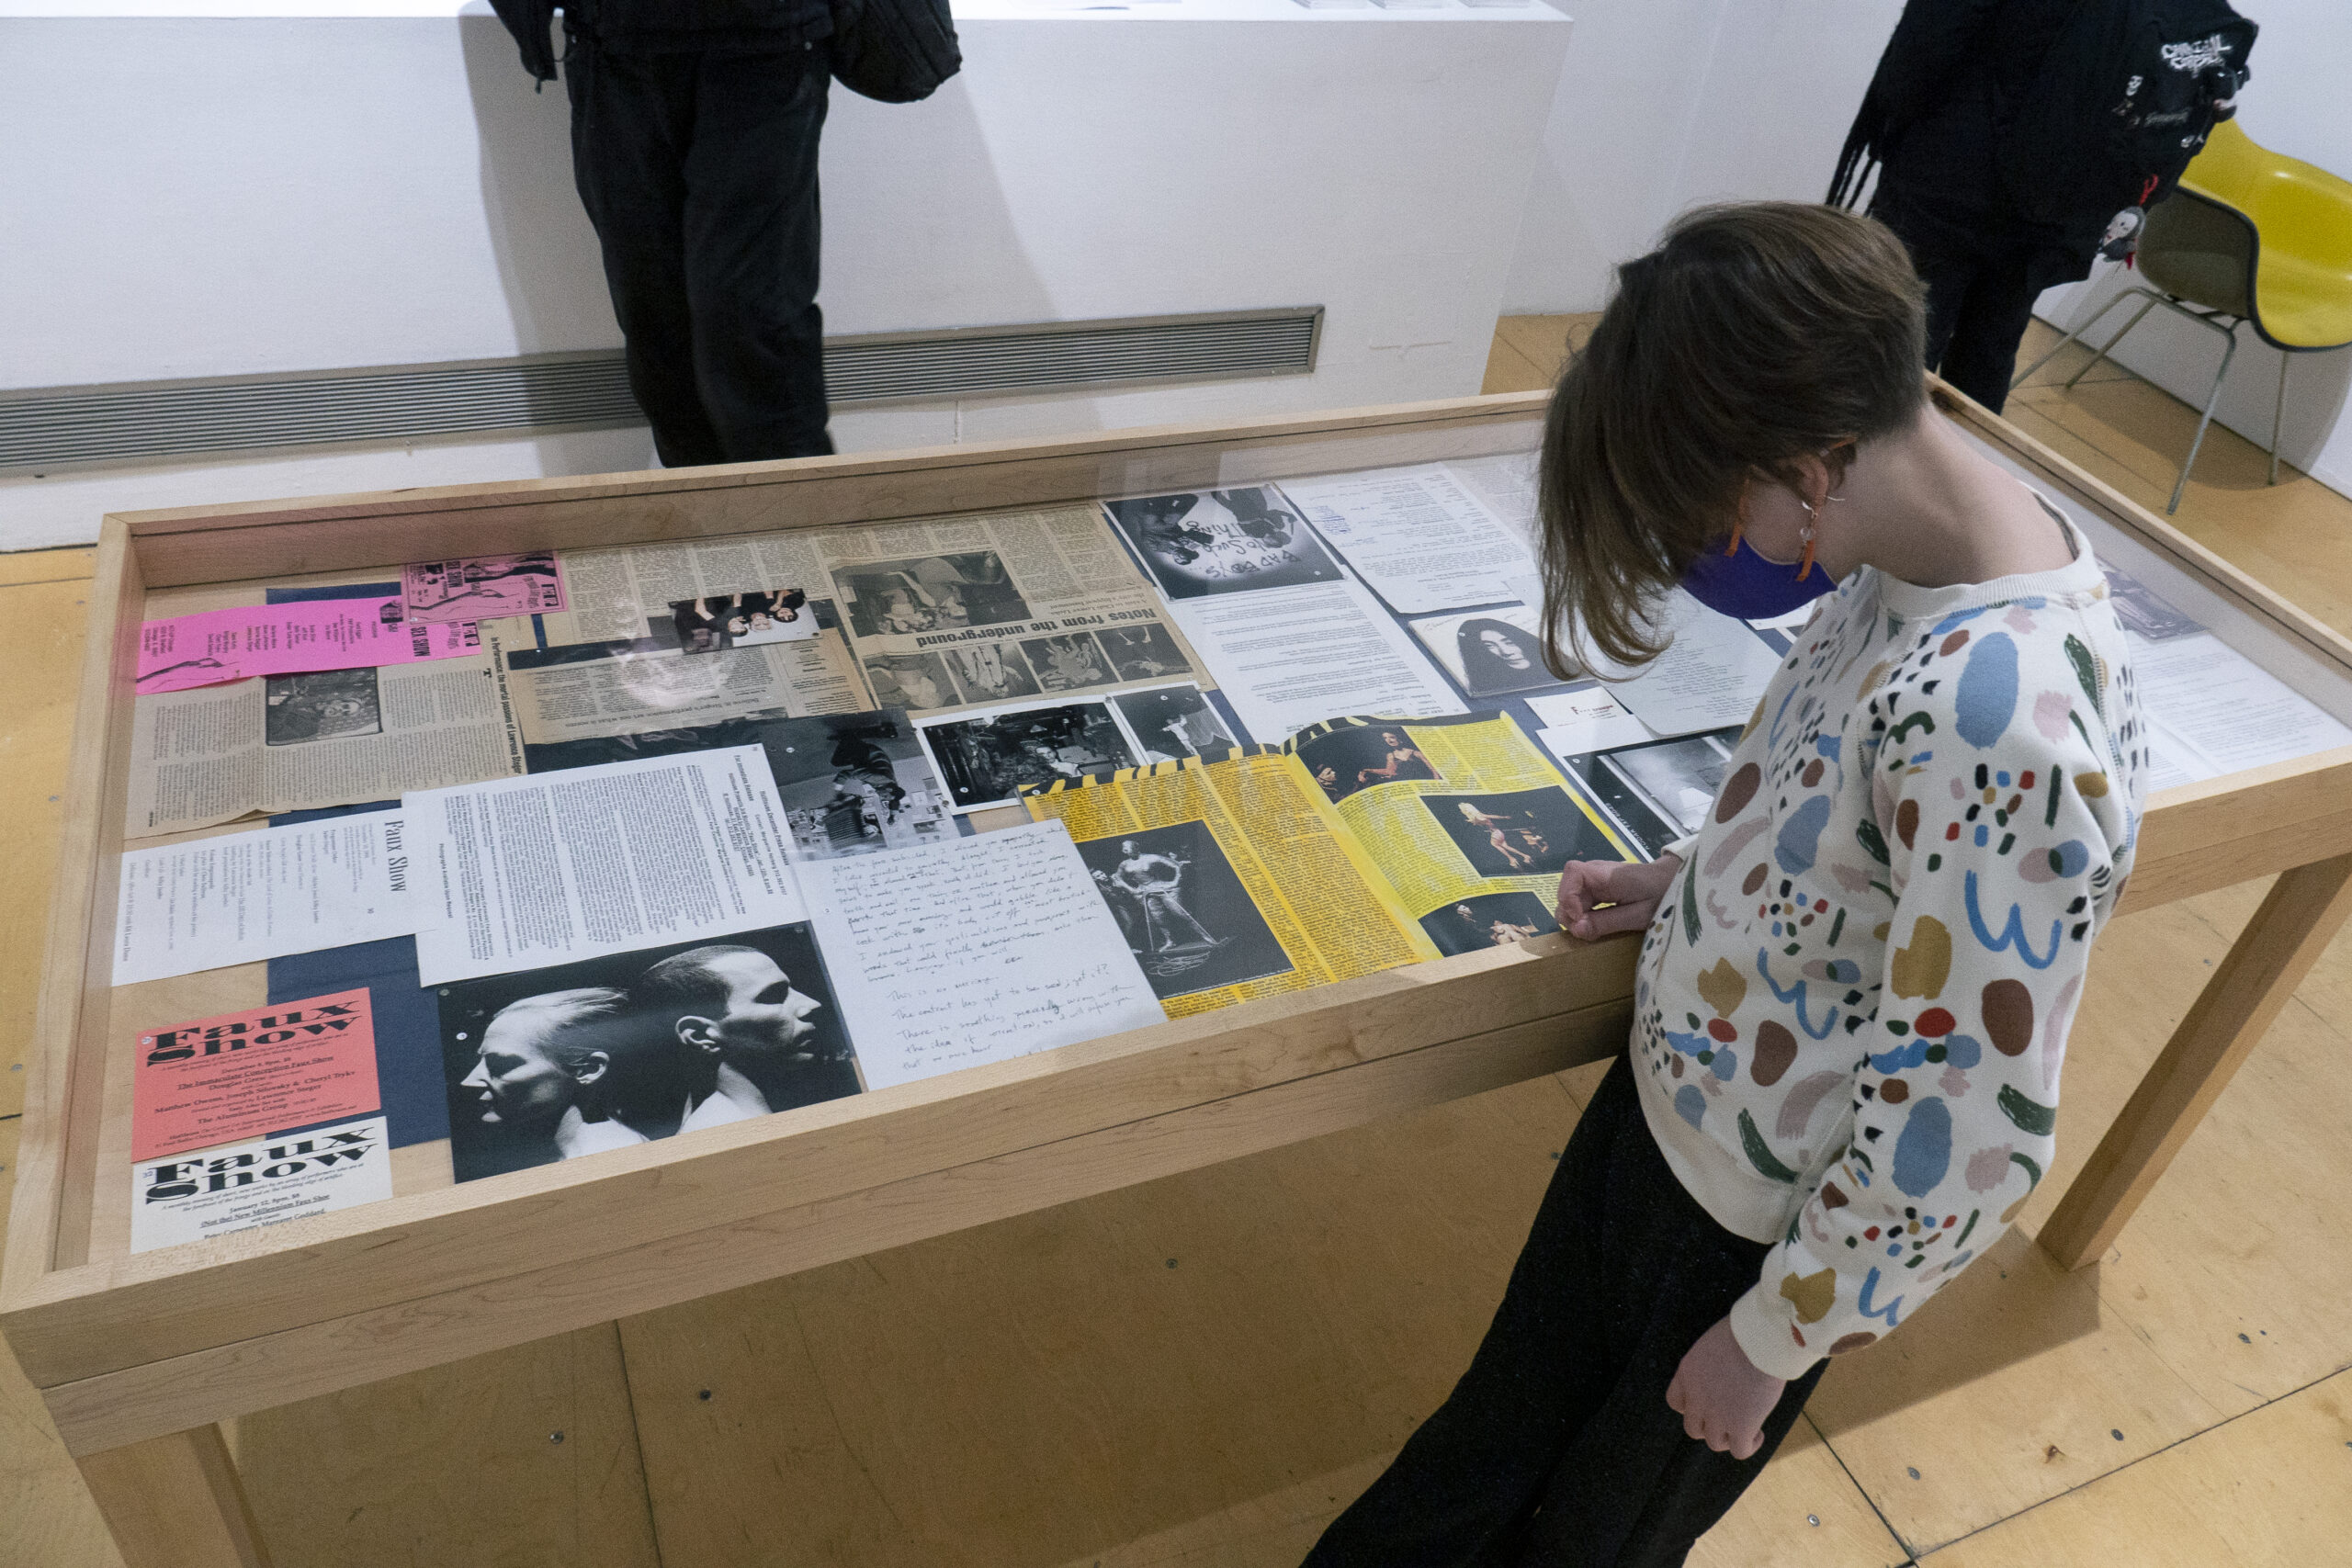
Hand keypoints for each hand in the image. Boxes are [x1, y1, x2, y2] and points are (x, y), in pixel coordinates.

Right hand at [1554, 853, 1682, 939]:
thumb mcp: (1637, 915)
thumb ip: (1606, 922)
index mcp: (1607, 874)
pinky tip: (1594, 923)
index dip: (1568, 896)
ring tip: (1592, 929)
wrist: (1673, 882)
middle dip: (1570, 913)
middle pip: (1567, 888)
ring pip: (1570, 896)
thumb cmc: (1661, 896)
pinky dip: (1582, 913)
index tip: (1578, 919)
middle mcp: (1596, 871)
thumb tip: (1575, 930)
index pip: (1573, 873)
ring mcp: (1594, 877)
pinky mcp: (1596, 885)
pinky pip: (1580, 898)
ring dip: (1574, 915)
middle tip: (1587, 932)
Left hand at [1665, 1316, 1785, 1459]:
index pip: (1675, 1402)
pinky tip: (1758, 1434)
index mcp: (1687, 1374)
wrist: (1761, 1340)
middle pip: (1693, 1428)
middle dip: (1709, 1426)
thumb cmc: (1743, 1332)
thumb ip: (1710, 1365)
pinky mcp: (1741, 1426)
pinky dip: (1749, 1445)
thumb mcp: (1713, 1345)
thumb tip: (1724, 1374)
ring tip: (1745, 1427)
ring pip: (1714, 1442)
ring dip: (1728, 1438)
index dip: (1691, 1407)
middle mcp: (1697, 1398)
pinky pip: (1739, 1450)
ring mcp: (1717, 1415)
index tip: (1708, 1403)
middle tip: (1729, 1417)